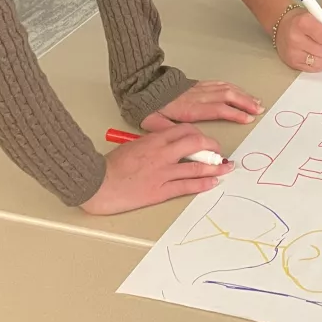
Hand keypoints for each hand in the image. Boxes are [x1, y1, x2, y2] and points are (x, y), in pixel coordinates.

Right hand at [81, 123, 232, 214]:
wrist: (96, 183)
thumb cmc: (110, 165)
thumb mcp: (133, 145)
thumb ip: (152, 143)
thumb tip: (168, 145)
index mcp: (154, 139)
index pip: (185, 130)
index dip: (200, 134)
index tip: (205, 140)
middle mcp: (162, 153)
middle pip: (196, 143)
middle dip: (212, 147)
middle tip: (219, 152)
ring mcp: (163, 172)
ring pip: (196, 166)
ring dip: (214, 167)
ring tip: (226, 167)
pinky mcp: (160, 190)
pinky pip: (187, 185)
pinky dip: (203, 183)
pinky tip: (213, 182)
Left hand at [139, 80, 262, 131]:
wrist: (143, 87)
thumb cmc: (149, 108)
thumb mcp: (154, 124)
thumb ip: (171, 132)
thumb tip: (188, 139)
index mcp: (190, 108)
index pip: (217, 110)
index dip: (234, 113)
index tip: (248, 118)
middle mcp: (198, 96)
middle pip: (227, 96)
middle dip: (246, 103)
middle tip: (260, 109)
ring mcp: (199, 88)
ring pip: (226, 89)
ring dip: (243, 94)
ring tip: (256, 101)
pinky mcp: (198, 84)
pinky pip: (219, 84)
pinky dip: (233, 87)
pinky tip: (240, 91)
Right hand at [274, 4, 321, 72]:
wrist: (283, 25)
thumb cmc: (306, 18)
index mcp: (303, 22)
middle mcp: (295, 38)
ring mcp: (293, 52)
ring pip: (321, 61)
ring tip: (321, 47)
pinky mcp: (292, 63)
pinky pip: (314, 68)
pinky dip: (319, 62)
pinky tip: (315, 54)